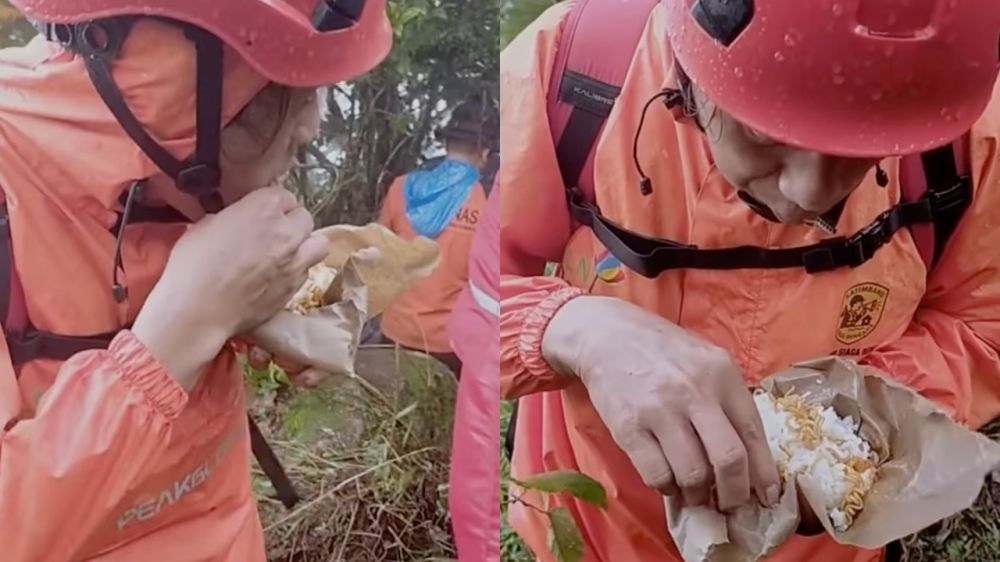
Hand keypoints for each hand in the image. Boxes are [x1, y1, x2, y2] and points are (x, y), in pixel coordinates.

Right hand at [133, 187, 328, 389]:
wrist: (198, 310)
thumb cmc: (193, 265)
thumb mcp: (206, 224)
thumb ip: (232, 217)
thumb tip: (237, 221)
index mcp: (264, 208)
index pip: (283, 194)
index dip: (272, 204)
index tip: (261, 212)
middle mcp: (287, 232)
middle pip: (304, 217)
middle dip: (291, 222)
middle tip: (273, 232)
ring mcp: (295, 262)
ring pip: (318, 244)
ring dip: (305, 245)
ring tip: (286, 252)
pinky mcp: (295, 288)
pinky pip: (306, 272)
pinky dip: (296, 271)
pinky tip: (277, 276)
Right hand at [541, 296, 781, 511]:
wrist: (607, 335)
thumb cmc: (663, 351)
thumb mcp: (705, 361)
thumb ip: (728, 400)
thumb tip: (749, 460)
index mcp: (721, 374)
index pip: (753, 434)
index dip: (764, 474)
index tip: (766, 497)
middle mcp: (694, 392)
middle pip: (728, 459)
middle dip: (733, 494)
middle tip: (728, 503)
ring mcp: (659, 410)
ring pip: (692, 474)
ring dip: (697, 494)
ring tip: (693, 491)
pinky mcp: (628, 428)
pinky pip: (657, 475)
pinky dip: (666, 487)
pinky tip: (667, 480)